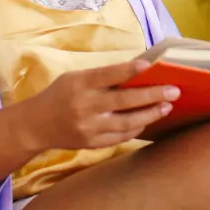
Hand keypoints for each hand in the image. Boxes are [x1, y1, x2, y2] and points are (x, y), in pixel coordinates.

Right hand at [18, 60, 178, 151]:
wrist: (35, 126)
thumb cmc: (59, 95)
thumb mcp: (75, 78)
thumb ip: (102, 77)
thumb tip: (137, 73)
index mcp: (79, 84)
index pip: (108, 75)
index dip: (129, 70)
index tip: (150, 66)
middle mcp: (84, 106)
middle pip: (124, 101)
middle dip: (152, 95)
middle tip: (174, 90)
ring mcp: (88, 127)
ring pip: (126, 122)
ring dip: (150, 114)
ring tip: (167, 106)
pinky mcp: (91, 143)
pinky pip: (120, 137)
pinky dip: (136, 128)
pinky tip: (148, 120)